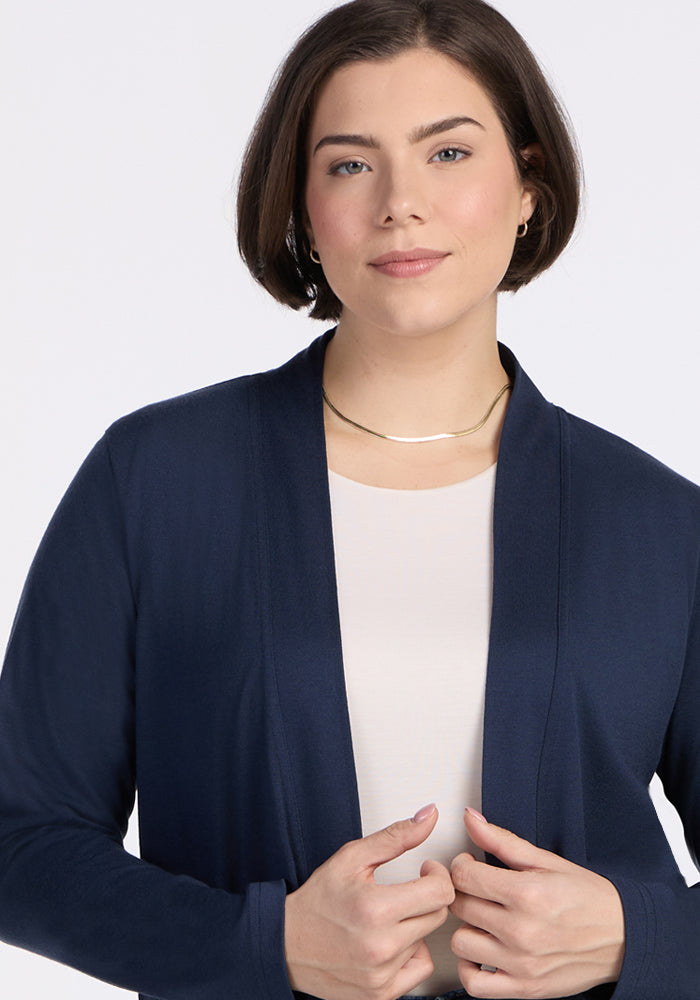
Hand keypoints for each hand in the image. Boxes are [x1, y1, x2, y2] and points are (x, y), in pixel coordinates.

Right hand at [284, 803, 453, 999]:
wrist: (286, 944)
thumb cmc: (317, 900)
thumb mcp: (352, 858)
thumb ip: (396, 837)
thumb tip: (429, 816)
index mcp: (375, 909)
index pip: (440, 892)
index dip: (437, 874)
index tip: (425, 870)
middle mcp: (381, 947)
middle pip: (438, 916)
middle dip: (427, 897)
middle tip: (407, 890)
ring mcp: (382, 975)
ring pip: (427, 940)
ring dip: (415, 925)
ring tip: (388, 917)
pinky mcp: (381, 994)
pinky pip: (420, 968)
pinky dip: (411, 953)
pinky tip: (390, 941)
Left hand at [449, 808, 624, 998]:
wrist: (623, 938)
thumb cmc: (587, 897)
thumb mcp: (547, 860)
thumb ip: (502, 841)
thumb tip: (470, 819)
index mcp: (527, 893)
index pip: (465, 876)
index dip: (461, 865)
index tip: (470, 865)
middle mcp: (522, 930)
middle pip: (461, 906)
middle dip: (464, 892)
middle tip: (479, 889)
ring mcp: (522, 963)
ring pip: (461, 942)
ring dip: (467, 928)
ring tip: (484, 919)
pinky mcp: (525, 988)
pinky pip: (474, 984)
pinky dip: (470, 968)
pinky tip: (483, 950)